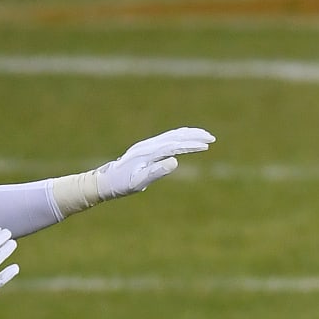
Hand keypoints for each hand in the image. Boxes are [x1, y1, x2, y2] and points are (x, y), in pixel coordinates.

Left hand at [97, 127, 215, 198]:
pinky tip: (186, 139)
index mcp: (149, 152)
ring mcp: (148, 145)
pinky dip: (180, 137)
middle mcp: (149, 145)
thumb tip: (175, 161)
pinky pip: (167, 139)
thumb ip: (156, 172)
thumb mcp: (139, 182)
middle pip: (176, 136)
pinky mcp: (147, 148)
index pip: (175, 145)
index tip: (206, 145)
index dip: (192, 145)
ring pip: (172, 135)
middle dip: (195, 135)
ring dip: (189, 135)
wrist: (105, 179)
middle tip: (212, 138)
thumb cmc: (122, 184)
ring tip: (205, 137)